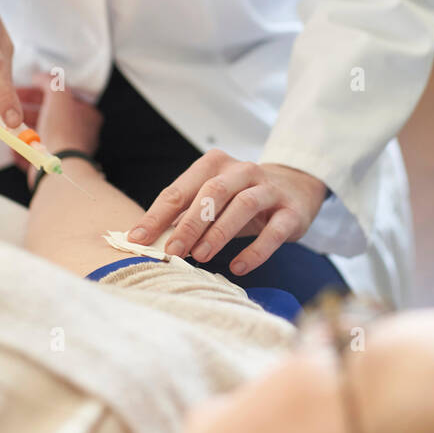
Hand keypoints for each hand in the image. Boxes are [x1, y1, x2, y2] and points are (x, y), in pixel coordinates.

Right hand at [15, 74, 102, 184]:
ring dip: (22, 129)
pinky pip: (34, 154)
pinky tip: (12, 145)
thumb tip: (42, 76)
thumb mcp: (59, 96)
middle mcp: (77, 133)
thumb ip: (51, 82)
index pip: (60, 97)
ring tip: (7, 126)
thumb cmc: (63, 132)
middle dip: (27, 110)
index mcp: (85, 115)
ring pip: (40, 135)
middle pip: (48, 115)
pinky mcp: (51, 166)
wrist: (57, 169)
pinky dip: (23, 149)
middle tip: (11, 107)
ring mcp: (64, 150)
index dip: (39, 91)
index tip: (22, 91)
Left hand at [126, 150, 326, 274]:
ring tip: (201, 256)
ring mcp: (269, 189)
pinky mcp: (291, 211)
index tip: (138, 239)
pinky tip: (238, 267)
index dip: (157, 215)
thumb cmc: (241, 198)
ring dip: (219, 232)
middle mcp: (242, 171)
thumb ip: (185, 215)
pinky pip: (274, 231)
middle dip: (190, 223)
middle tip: (173, 251)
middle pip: (212, 192)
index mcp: (214, 165)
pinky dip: (255, 250)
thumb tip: (148, 240)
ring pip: (243, 204)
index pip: (180, 189)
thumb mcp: (212, 201)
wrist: (295, 188)